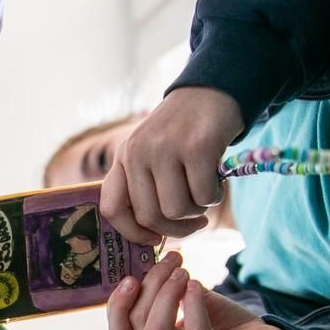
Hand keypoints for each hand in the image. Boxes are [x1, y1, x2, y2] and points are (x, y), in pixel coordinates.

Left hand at [100, 87, 242, 243]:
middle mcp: (137, 152)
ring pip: (176, 211)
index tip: (154, 239)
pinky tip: (217, 181)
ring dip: (197, 211)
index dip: (132, 233)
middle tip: (195, 222)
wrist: (211, 90)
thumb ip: (142, 185)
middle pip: (150, 216)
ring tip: (205, 191)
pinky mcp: (197, 146)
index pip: (111, 208)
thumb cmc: (182, 132)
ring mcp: (165, 148)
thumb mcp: (150, 152)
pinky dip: (215, 196)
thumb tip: (149, 234)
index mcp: (123, 157)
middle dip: (177, 228)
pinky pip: (204, 196)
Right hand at [106, 251, 291, 329]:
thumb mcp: (188, 303)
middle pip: (138, 323)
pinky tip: (198, 285)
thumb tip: (151, 260)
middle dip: (151, 283)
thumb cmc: (223, 324)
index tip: (131, 275)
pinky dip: (193, 305)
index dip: (116, 303)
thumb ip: (167, 290)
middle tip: (173, 259)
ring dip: (166, 293)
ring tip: (184, 272)